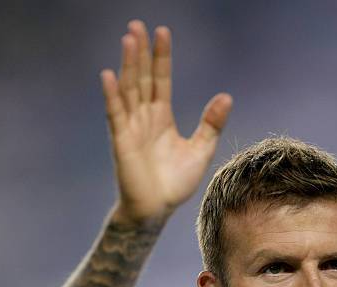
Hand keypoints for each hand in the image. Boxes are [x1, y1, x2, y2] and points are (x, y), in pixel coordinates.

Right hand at [101, 20, 232, 222]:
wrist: (157, 210)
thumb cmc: (176, 184)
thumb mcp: (200, 150)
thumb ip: (211, 124)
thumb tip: (226, 96)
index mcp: (162, 118)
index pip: (161, 80)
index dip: (161, 57)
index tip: (162, 32)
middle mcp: (144, 118)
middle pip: (141, 78)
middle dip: (140, 53)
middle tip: (137, 25)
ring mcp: (131, 128)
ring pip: (129, 90)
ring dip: (127, 65)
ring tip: (128, 39)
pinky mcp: (122, 142)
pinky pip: (116, 115)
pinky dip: (112, 96)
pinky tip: (109, 75)